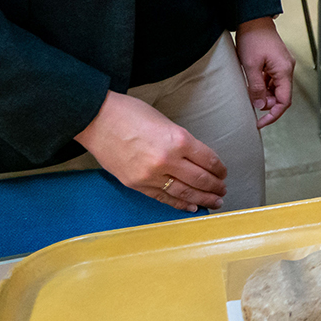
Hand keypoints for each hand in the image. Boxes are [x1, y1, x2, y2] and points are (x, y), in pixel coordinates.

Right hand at [76, 91, 226, 211]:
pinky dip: (179, 204)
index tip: (223, 173)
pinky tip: (191, 207)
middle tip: (222, 190)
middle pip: (199, 179)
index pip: (208, 159)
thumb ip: (181, 141)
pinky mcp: (136, 184)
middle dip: (214, 186)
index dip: (219, 169)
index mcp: (178, 139)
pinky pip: (163, 198)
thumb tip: (195, 159)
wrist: (96, 120)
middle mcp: (167, 160)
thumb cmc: (130, 113)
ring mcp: (151, 175)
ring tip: (214, 202)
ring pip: (184, 193)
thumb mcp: (165, 122)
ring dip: (202, 199)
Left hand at [236, 17, 293, 127]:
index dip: (273, 115)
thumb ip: (256, 88)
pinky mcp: (277, 63)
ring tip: (250, 94)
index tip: (261, 122)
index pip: (284, 101)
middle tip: (252, 106)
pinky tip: (253, 85)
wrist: (254, 20)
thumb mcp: (250, 66)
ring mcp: (283, 65)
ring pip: (277, 89)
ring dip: (265, 95)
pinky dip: (264, 87)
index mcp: (284, 71)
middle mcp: (287, 69)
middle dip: (268, 104)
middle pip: (282, 96)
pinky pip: (273, 81)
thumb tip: (259, 106)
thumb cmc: (253, 38)